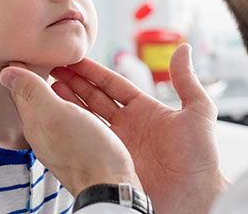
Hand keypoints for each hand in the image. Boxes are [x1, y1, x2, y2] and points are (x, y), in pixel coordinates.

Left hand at [0, 62, 139, 196]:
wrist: (113, 187)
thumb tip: (5, 72)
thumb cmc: (85, 151)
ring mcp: (70, 140)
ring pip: (61, 104)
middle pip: (40, 99)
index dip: (21, 70)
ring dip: (61, 84)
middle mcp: (50, 133)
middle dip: (39, 76)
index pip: (22, 93)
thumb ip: (32, 92)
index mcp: (37, 125)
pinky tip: (83, 94)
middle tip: (40, 53)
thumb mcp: (54, 115)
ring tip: (62, 65)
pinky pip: (79, 112)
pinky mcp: (90, 143)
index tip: (22, 49)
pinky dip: (78, 97)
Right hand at [51, 44, 229, 213]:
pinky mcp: (109, 162)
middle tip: (52, 67)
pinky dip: (70, 129)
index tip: (74, 58)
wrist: (195, 198)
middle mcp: (127, 126)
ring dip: (67, 102)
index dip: (93, 71)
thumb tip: (182, 49)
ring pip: (85, 118)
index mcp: (144, 110)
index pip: (112, 85)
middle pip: (93, 98)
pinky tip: (56, 118)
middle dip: (73, 82)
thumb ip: (186, 81)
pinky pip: (86, 143)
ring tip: (46, 87)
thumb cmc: (201, 159)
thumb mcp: (198, 113)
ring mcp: (116, 145)